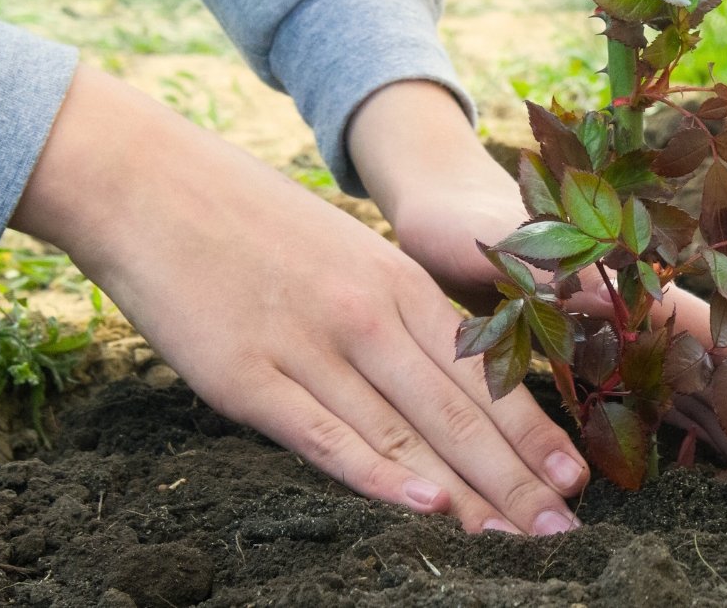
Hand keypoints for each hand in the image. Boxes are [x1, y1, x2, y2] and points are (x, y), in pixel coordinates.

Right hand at [12, 68, 589, 533]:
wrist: (150, 183)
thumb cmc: (254, 224)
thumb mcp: (347, 254)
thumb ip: (396, 315)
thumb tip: (444, 383)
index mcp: (397, 284)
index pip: (483, 373)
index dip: (532, 432)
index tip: (576, 481)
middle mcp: (367, 315)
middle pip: (457, 413)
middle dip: (517, 479)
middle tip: (566, 535)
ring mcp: (308, 346)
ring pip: (404, 433)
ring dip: (466, 494)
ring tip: (515, 541)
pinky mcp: (246, 376)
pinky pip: (324, 435)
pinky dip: (378, 475)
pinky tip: (424, 508)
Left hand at [349, 81, 726, 491]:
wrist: (448, 211)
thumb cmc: (482, 224)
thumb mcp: (521, 247)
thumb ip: (561, 279)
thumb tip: (601, 299)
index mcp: (645, 290)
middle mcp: (647, 316)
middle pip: (726, 384)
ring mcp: (627, 338)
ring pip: (700, 400)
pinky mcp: (598, 356)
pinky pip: (658, 406)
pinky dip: (688, 438)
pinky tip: (703, 473)